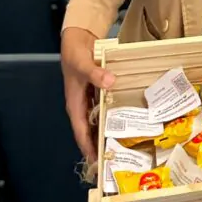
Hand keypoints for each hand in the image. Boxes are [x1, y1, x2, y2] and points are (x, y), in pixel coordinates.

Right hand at [61, 27, 114, 161]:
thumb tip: (110, 82)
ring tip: (124, 142)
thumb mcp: (83, 64)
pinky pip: (106, 106)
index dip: (88, 147)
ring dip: (108, 129)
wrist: (77, 39)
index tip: (98, 162)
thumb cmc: (75, 55)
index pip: (81, 132)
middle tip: (117, 157)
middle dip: (100, 143)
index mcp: (75, 104)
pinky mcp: (98, 90)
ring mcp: (90, 98)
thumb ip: (96, 74)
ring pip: (99, 119)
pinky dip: (113, 112)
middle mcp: (82, 105)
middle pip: (91, 130)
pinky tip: (126, 117)